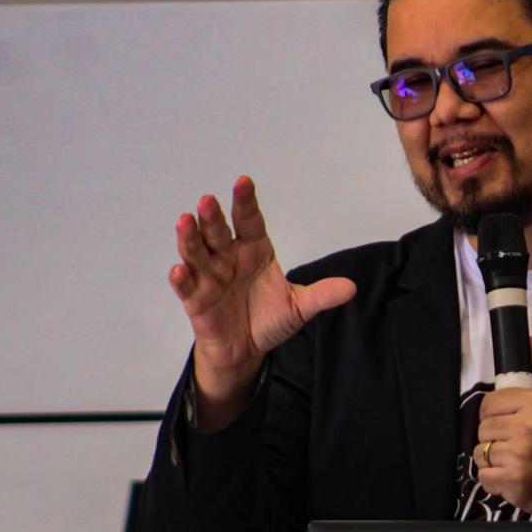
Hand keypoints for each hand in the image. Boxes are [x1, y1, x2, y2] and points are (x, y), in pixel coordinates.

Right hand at [169, 175, 354, 425]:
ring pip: (197, 252)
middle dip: (212, 217)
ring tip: (185, 221)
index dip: (245, 202)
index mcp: (254, 251)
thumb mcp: (299, 307)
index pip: (250, 221)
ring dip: (190, 238)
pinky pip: (186, 287)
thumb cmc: (268, 318)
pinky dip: (182, 279)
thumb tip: (352, 288)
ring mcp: (210, 277)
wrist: (246, 350)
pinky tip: (179, 270)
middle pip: (219, 232)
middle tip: (208, 200)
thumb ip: (321, 295)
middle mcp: (229, 257)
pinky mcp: (196, 299)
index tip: (243, 182)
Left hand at [474, 338, 531, 519]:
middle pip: (483, 428)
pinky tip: (513, 476)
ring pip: (481, 453)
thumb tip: (529, 342)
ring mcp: (518, 457)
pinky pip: (484, 476)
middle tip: (514, 443)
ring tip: (514, 460)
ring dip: (493, 459)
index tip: (506, 421)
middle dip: (495, 436)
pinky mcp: (513, 482)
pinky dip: (494, 479)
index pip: (489, 403)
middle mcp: (526, 428)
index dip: (494, 413)